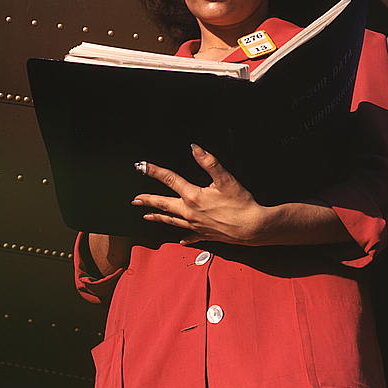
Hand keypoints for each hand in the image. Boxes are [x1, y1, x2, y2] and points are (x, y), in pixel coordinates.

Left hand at [132, 144, 269, 244]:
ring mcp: (196, 225)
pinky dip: (184, 237)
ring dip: (158, 217)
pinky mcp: (205, 235)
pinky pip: (190, 236)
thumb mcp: (225, 179)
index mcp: (193, 196)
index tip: (141, 167)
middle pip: (164, 204)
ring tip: (146, 216)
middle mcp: (190, 212)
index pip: (170, 180)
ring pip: (172, 221)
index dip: (154, 171)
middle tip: (135, 200)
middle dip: (148, 200)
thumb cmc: (240, 203)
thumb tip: (195, 148)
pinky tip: (180, 239)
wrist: (252, 227)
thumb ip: (209, 162)